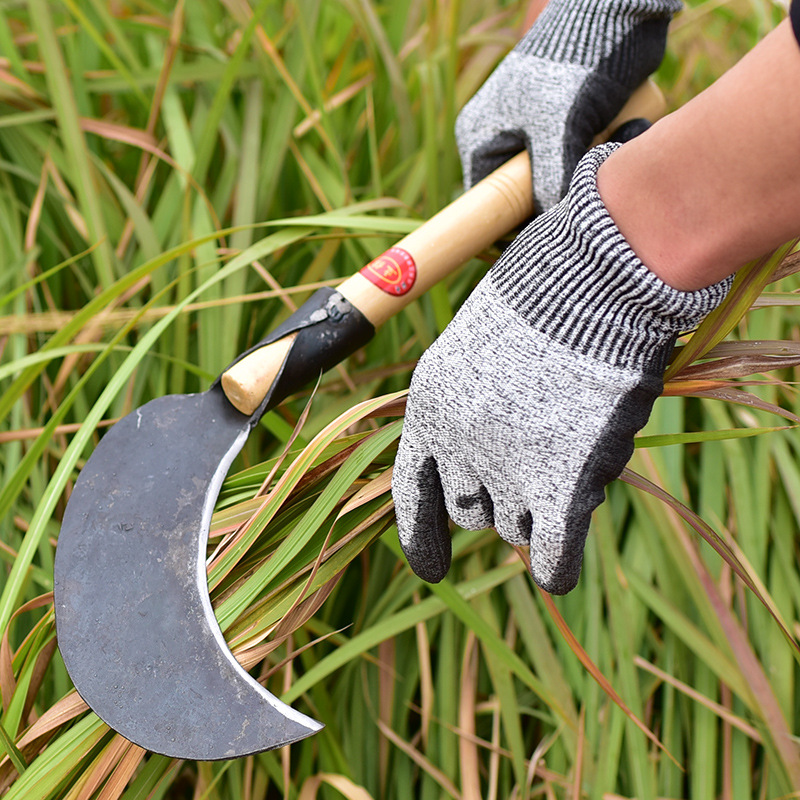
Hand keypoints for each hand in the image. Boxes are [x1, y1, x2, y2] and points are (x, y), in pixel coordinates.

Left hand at [392, 144, 729, 593]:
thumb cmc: (541, 298)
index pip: (412, 487)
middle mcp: (457, 443)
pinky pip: (551, 553)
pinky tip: (558, 570)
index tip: (430, 569)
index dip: (419, 532)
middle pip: (469, 509)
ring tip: (573, 448)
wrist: (593, 279)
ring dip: (538, 506)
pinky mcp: (559, 485)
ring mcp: (505, 467)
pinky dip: (555, 566)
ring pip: (514, 526)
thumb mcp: (476, 344)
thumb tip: (484, 468)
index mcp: (430, 406)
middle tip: (536, 456)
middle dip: (496, 497)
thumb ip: (469, 406)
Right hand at [456, 0, 680, 212]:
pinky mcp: (571, 123)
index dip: (509, 225)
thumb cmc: (577, 64)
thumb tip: (548, 222)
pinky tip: (627, 131)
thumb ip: (547, 182)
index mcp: (480, 136)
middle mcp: (504, 136)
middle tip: (584, 192)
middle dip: (555, 197)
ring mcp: (538, 131)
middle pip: (523, 194)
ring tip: (612, 144)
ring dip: (586, 175)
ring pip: (557, 178)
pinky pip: (581, 158)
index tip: (542, 237)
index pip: (486, 201)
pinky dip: (603, 154)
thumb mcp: (557, 130)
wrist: (619, 11)